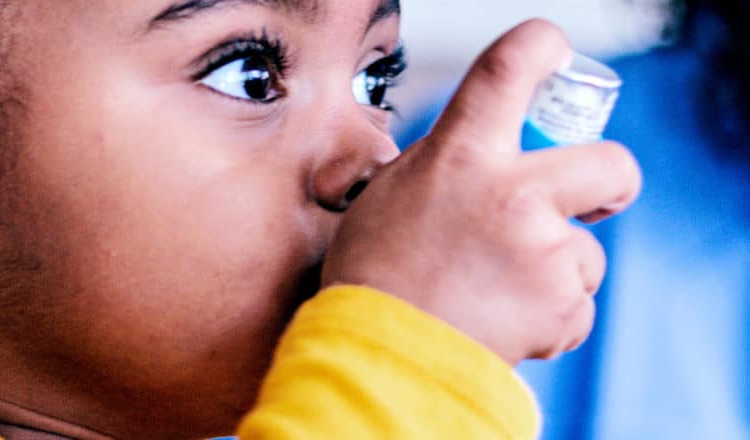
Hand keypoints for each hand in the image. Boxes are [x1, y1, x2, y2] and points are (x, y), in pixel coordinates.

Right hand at [321, 19, 641, 364]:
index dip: (542, 47)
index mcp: (462, 155)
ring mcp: (543, 251)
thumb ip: (447, 165)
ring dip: (557, 269)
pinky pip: (576, 303)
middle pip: (611, 162)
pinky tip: (506, 318)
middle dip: (614, 180)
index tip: (554, 53)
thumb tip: (481, 158)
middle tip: (598, 198)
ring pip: (586, 252)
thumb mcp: (394, 195)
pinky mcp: (561, 305)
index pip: (510, 67)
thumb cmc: (377, 275)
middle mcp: (513, 194)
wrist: (382, 355)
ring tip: (499, 289)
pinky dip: (551, 314)